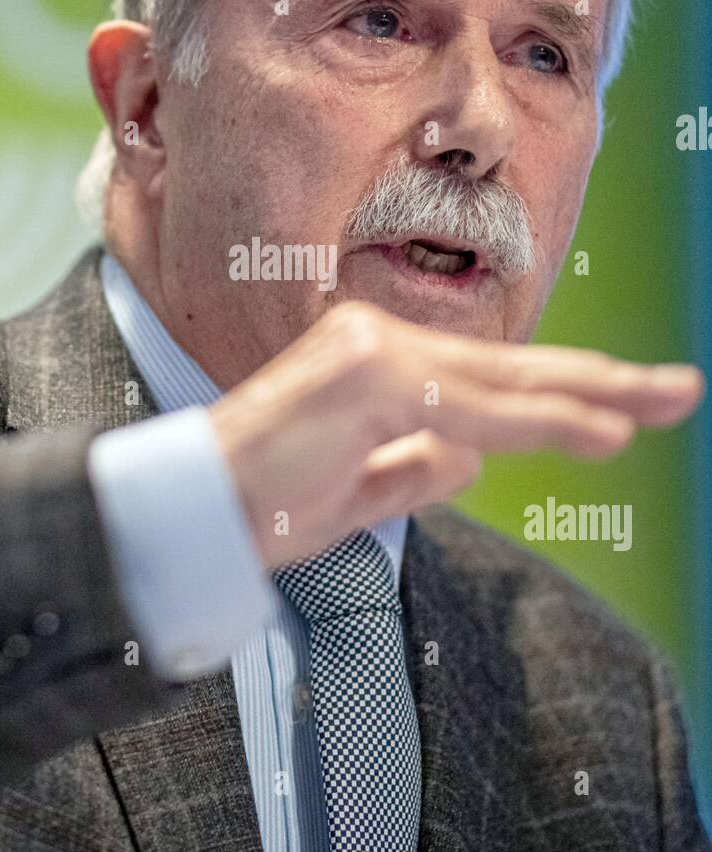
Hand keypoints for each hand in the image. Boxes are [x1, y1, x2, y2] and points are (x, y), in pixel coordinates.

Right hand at [207, 301, 704, 567]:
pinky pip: (475, 409)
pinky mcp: (370, 378)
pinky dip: (544, 422)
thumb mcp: (355, 491)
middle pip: (513, 366)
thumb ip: (413, 466)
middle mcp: (379, 340)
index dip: (561, 393)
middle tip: (678, 388)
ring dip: (590, 399)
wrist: (187, 511)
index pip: (488, 379)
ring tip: (661, 404)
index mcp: (375, 363)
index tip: (624, 407)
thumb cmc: (258, 503)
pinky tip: (603, 430)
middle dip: (603, 381)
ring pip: (506, 384)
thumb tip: (471, 458)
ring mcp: (374, 353)